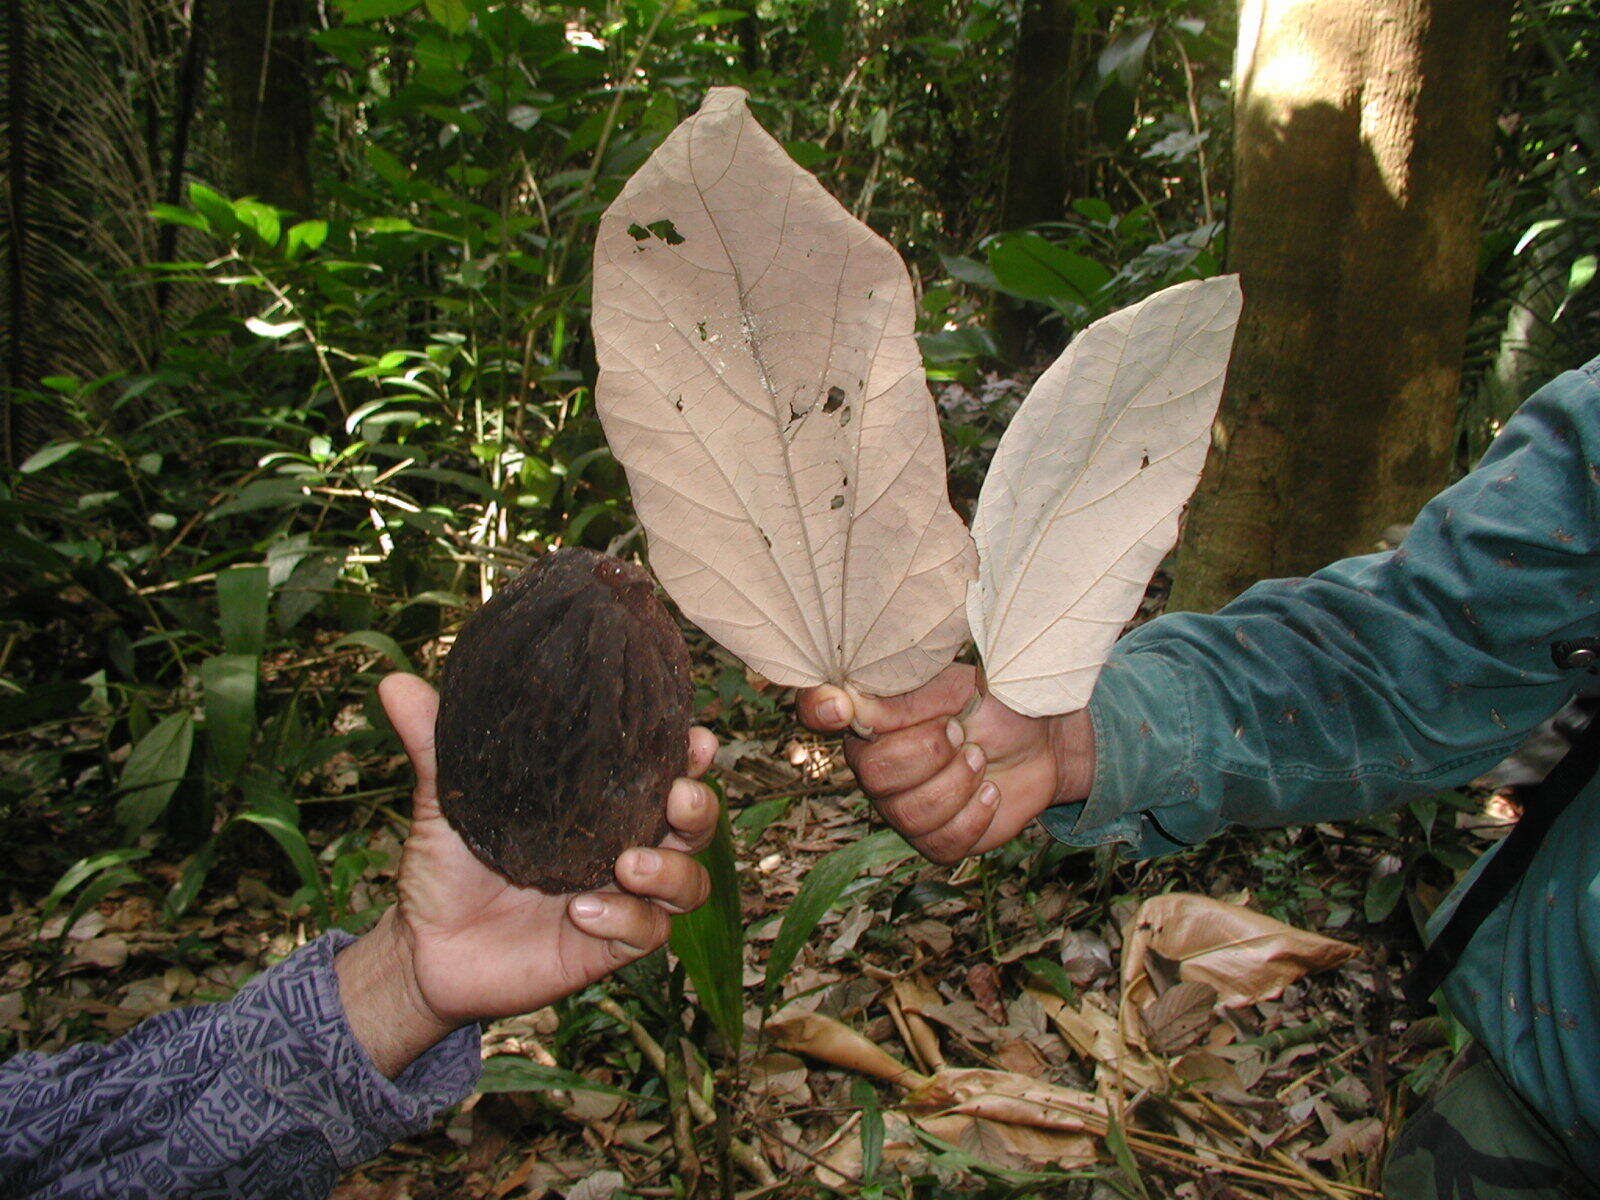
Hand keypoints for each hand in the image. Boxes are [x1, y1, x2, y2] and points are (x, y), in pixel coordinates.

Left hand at [336, 672, 718, 1076]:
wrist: (422, 946)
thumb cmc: (446, 864)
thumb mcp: (443, 801)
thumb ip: (433, 745)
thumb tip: (395, 683)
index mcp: (603, 803)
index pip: (665, 771)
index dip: (690, 754)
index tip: (693, 737)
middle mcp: (625, 845)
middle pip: (695, 824)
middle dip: (699, 807)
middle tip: (676, 796)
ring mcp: (622, 898)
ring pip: (688, 883)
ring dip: (671, 870)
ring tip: (627, 865)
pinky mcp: (607, 948)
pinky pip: (644, 934)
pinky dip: (624, 920)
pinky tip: (582, 912)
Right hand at [796, 665, 1092, 864]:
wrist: (1040, 742)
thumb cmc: (991, 706)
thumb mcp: (954, 688)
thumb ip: (904, 701)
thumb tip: (851, 705)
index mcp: (869, 718)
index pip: (818, 711)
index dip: (818, 710)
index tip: (839, 707)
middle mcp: (873, 766)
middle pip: (873, 775)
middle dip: (930, 752)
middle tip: (961, 731)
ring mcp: (900, 808)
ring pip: (909, 814)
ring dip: (958, 782)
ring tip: (979, 757)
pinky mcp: (934, 841)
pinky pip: (941, 842)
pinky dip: (975, 814)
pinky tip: (989, 792)